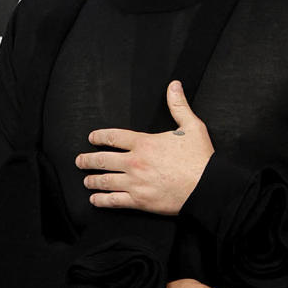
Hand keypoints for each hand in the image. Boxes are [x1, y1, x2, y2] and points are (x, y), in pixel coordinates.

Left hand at [76, 81, 212, 214]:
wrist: (207, 187)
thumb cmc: (200, 159)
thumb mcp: (192, 127)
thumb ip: (179, 106)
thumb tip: (174, 86)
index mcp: (144, 143)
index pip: (113, 137)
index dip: (99, 137)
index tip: (92, 138)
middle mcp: (135, 162)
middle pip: (103, 160)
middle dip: (87, 160)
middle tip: (80, 161)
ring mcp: (135, 182)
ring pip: (105, 181)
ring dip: (92, 180)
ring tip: (86, 180)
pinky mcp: (139, 201)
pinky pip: (114, 201)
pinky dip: (101, 200)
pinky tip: (95, 199)